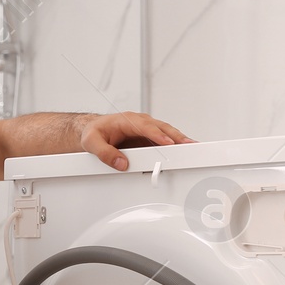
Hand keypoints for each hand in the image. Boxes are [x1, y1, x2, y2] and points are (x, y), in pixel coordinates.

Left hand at [80, 112, 194, 171]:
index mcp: (127, 120)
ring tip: (193, 148)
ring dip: (180, 141)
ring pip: (166, 133)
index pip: (146, 127)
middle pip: (162, 128)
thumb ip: (105, 154)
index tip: (168, 142)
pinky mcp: (148, 139)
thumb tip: (122, 164)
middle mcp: (140, 123)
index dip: (158, 135)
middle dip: (177, 137)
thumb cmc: (93, 133)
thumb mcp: (92, 143)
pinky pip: (164, 141)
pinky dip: (175, 146)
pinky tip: (184, 152)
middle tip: (190, 145)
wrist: (92, 130)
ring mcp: (145, 131)